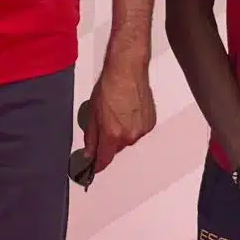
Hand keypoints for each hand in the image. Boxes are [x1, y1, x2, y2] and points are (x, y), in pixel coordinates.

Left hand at [83, 52, 157, 173]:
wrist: (127, 70)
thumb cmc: (108, 86)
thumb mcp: (93, 112)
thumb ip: (91, 137)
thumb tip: (89, 153)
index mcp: (112, 134)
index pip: (105, 159)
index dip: (98, 165)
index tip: (94, 169)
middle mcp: (129, 136)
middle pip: (117, 148)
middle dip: (110, 141)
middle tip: (106, 122)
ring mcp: (142, 130)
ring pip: (129, 139)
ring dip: (123, 131)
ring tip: (119, 111)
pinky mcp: (150, 122)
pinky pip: (139, 130)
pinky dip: (134, 124)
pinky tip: (129, 109)